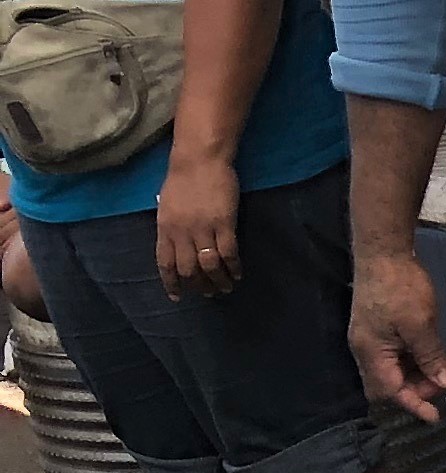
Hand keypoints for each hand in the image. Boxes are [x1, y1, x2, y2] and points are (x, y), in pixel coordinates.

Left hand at [156, 154, 239, 297]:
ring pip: (209, 265)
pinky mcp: (224, 224)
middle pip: (188, 269)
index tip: (177, 296)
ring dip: (218, 281)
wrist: (199, 159)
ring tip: (225, 287)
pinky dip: (233, 267)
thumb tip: (177, 245)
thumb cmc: (183, 179)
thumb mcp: (167, 205)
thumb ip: (171, 227)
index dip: (171, 282)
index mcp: (165, 227)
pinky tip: (237, 273)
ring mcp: (203, 229)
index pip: (165, 262)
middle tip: (208, 293)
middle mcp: (182, 232)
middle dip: (198, 285)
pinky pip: (229, 253)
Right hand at [349, 252, 445, 420]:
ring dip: (417, 375)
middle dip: (416, 390)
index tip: (435, 418)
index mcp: (370, 353)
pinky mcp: (379, 327)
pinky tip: (432, 357)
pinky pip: (396, 354)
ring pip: (394, 369)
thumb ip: (432, 357)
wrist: (383, 251)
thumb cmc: (400, 288)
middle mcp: (366, 349)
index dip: (413, 405)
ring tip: (442, 372)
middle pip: (389, 384)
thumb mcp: (420, 326)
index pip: (390, 392)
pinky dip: (414, 361)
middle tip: (444, 384)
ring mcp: (371, 338)